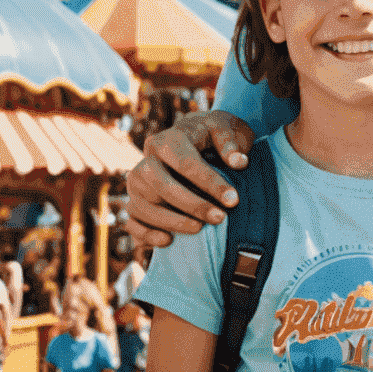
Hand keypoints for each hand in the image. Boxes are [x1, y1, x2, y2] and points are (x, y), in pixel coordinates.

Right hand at [125, 111, 253, 246]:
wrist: (195, 138)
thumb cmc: (213, 135)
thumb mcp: (225, 130)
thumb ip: (231, 144)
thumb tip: (239, 162)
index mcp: (167, 140)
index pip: (186, 164)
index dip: (210, 184)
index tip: (233, 200)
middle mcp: (146, 161)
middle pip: (162, 186)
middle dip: (192, 206)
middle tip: (219, 218)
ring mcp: (136, 183)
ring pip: (144, 206)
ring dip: (172, 222)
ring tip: (200, 229)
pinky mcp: (133, 201)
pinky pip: (132, 222)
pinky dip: (146, 234)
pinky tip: (168, 241)